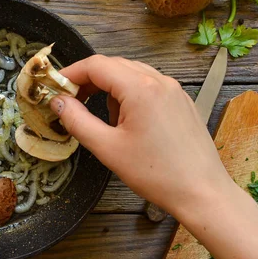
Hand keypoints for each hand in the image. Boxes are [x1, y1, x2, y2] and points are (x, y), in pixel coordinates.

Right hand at [49, 55, 233, 216]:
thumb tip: (58, 102)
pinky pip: (148, 86)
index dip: (71, 73)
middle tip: (70, 102)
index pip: (96, 65)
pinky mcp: (181, 102)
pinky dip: (129, 95)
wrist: (203, 193)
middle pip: (113, 65)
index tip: (54, 88)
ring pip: (131, 74)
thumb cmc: (155, 173)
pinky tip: (126, 122)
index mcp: (140, 88)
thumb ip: (77, 120)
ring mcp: (174, 90)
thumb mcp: (107, 148)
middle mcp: (159, 81)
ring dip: (108, 88)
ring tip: (101, 119)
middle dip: (88, 80)